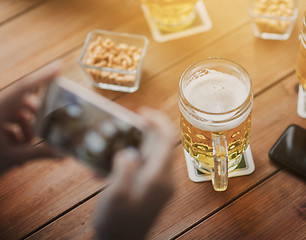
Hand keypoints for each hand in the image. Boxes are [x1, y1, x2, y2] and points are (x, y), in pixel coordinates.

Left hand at [0, 62, 60, 174]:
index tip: (59, 66)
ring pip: (17, 112)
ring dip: (25, 127)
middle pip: (24, 100)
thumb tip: (63, 155)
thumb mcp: (12, 157)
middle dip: (36, 115)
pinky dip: (15, 132)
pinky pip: (8, 119)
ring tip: (23, 145)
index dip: (43, 76)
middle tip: (45, 126)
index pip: (24, 87)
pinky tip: (14, 146)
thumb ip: (40, 153)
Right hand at [94, 108, 175, 239]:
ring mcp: (160, 184)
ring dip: (130, 150)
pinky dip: (129, 163)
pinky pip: (145, 167)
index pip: (167, 138)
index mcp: (158, 177)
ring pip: (150, 155)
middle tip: (119, 132)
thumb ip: (124, 167)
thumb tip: (129, 151)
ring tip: (108, 157)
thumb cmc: (117, 223)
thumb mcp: (116, 194)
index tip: (141, 113)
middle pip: (159, 144)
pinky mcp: (153, 188)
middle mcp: (165, 179)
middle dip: (139, 135)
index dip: (157, 121)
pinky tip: (109, 172)